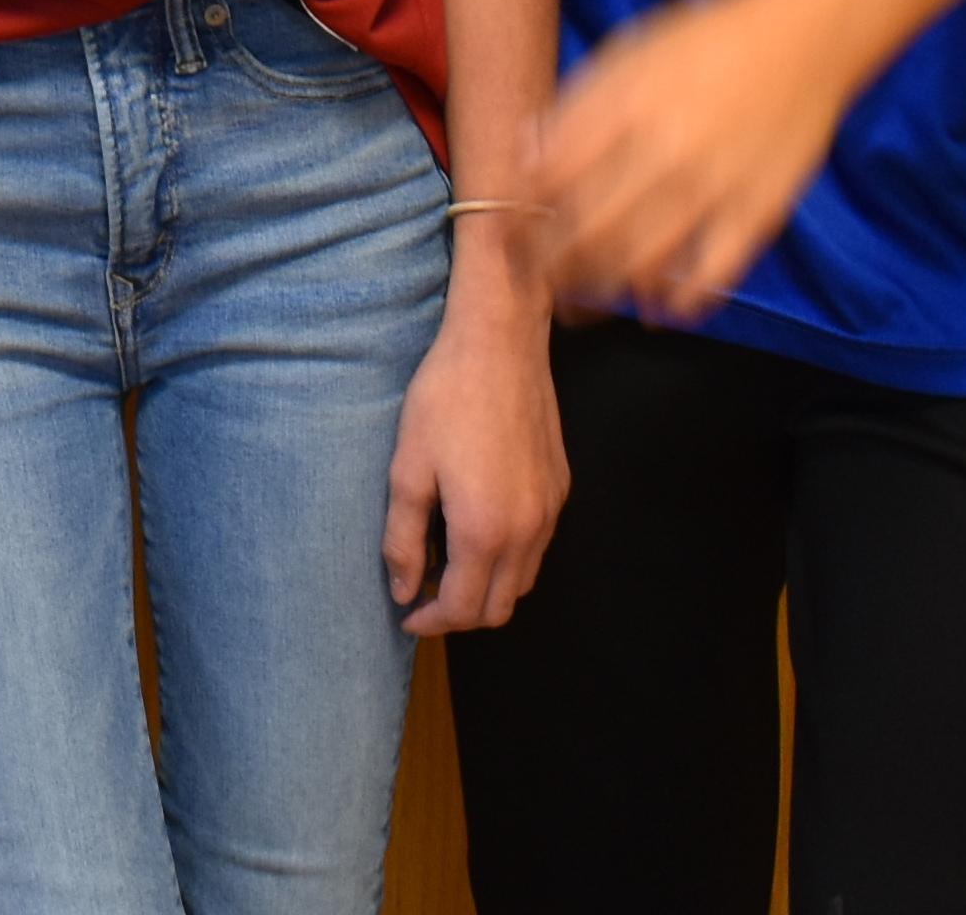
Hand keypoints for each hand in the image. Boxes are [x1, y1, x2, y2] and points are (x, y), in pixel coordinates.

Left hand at [382, 239, 565, 632]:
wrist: (500, 344)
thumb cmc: (445, 401)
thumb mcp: (407, 469)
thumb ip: (403, 539)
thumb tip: (405, 589)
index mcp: (484, 532)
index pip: (461, 609)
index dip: (430, 621)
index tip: (405, 613)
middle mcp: (527, 532)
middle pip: (499, 609)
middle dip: (459, 615)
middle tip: (423, 594)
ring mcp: (551, 512)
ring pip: (523, 582)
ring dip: (487, 590)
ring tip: (448, 567)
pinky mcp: (561, 489)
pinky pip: (538, 548)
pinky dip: (509, 560)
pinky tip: (479, 532)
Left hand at [524, 0, 860, 322]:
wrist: (802, 36)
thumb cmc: (705, 42)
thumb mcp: (628, 52)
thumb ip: (576, 104)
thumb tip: (527, 152)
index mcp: (624, 105)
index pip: (551, 181)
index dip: (524, 218)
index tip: (515, 238)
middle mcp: (663, 148)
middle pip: (588, 231)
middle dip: (554, 269)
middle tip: (543, 283)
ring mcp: (713, 185)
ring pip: (641, 263)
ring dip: (605, 293)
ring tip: (587, 304)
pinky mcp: (758, 211)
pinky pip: (711, 274)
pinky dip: (679, 301)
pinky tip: (659, 306)